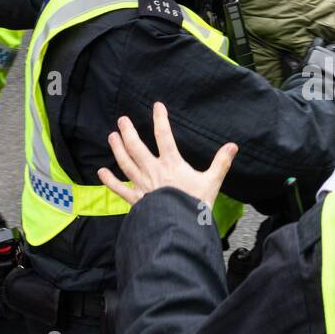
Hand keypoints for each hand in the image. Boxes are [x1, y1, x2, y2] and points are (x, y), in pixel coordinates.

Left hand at [97, 104, 236, 209]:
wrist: (181, 227)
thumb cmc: (196, 205)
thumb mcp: (212, 182)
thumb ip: (221, 163)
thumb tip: (233, 146)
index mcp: (172, 164)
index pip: (164, 136)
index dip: (160, 119)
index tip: (156, 106)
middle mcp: (154, 171)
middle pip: (137, 147)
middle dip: (129, 131)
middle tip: (122, 119)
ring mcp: (143, 185)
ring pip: (126, 163)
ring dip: (117, 149)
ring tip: (111, 136)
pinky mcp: (137, 201)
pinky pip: (120, 189)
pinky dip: (110, 181)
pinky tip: (101, 172)